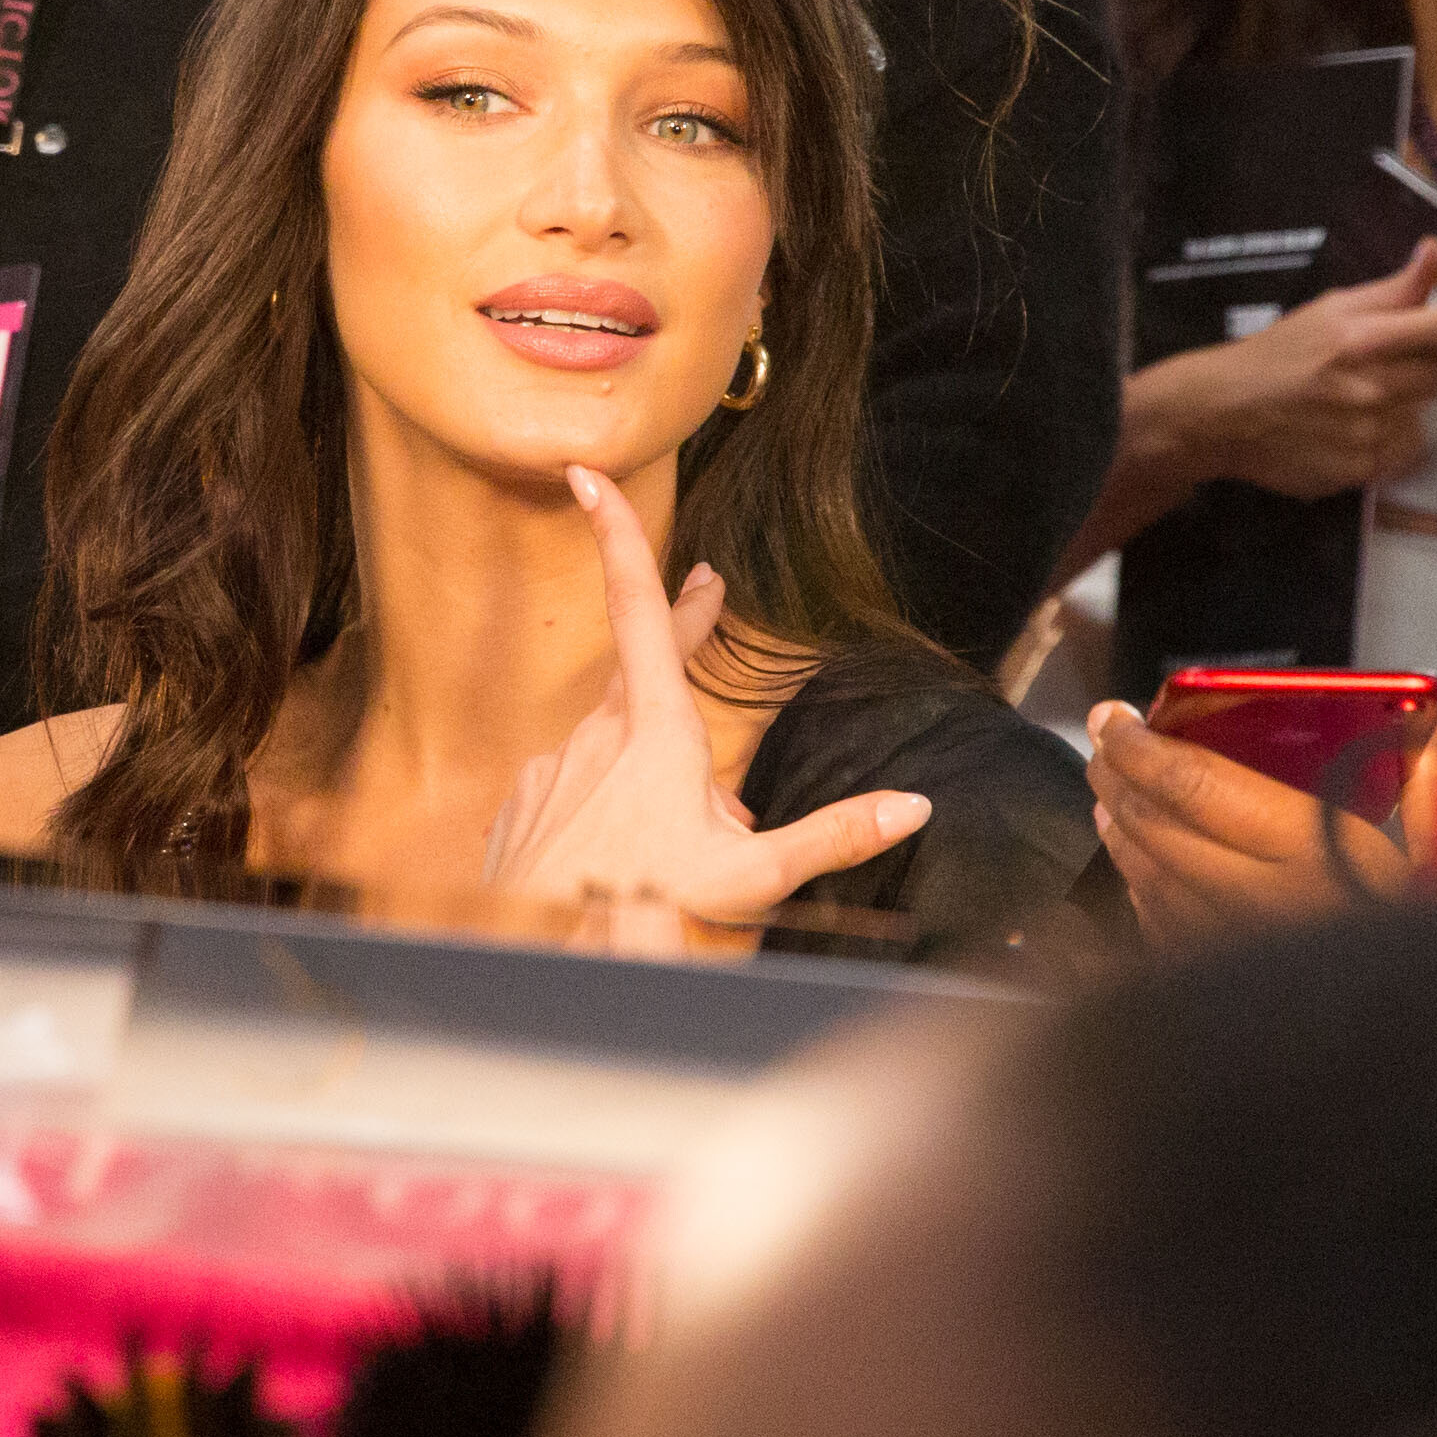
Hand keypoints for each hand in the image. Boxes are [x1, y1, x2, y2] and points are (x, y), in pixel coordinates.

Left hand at [483, 464, 930, 938]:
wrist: (543, 962)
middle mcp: (597, 734)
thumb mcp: (751, 879)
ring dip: (650, 762)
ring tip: (678, 827)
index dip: (614, 535)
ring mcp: (555, 766)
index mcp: (655, 731)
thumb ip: (831, 837)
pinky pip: (578, 786)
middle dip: (681, 623)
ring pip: (614, 745)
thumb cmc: (643, 913)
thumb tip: (910, 807)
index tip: (585, 474)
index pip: (638, 609)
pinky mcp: (525, 802)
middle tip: (706, 584)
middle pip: (641, 659)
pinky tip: (619, 843)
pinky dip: (607, 801)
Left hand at [1089, 576, 1436, 947]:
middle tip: (1102, 741)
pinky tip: (1144, 872)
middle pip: (1159, 833)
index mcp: (1318, 843)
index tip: (1110, 711)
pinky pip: (1180, 940)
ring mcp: (1264, 955)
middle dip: (1119, 781)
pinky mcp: (1265, 992)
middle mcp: (1277, 903)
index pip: (1192, 782)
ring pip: (1159, 889)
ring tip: (1112, 795)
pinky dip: (1150, 898)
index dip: (1136, 743)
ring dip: (1126, 836)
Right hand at [1134, 241, 1436, 500]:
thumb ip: (1393, 288)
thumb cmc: (1277, 353)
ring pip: (1422, 412)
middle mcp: (1371, 387)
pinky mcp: (1363, 471)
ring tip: (1352, 395)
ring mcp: (1368, 434)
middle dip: (1431, 362)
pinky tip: (1344, 425)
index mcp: (1363, 339)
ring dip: (1403, 400)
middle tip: (1390, 357)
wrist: (1220, 415)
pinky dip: (1385, 435)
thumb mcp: (1331, 309)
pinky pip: (1400, 449)